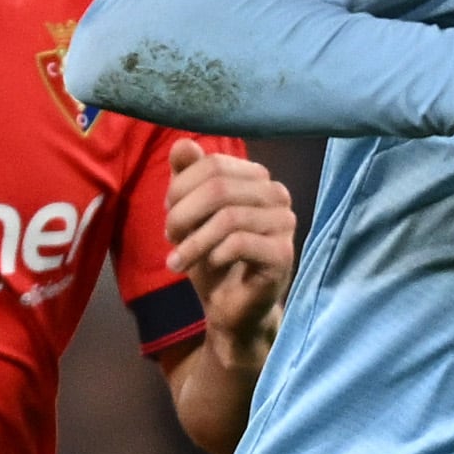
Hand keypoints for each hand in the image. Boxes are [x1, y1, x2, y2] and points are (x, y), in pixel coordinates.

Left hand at [164, 139, 297, 369]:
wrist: (231, 309)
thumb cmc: (212, 258)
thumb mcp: (191, 216)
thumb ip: (186, 179)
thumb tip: (181, 144)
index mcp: (256, 178)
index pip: (213, 164)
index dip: (180, 188)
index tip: (168, 214)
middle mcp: (277, 194)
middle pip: (219, 187)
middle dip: (184, 213)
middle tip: (169, 238)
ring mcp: (285, 223)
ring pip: (229, 216)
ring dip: (194, 241)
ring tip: (178, 260)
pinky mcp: (283, 254)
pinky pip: (241, 243)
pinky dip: (214, 255)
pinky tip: (209, 266)